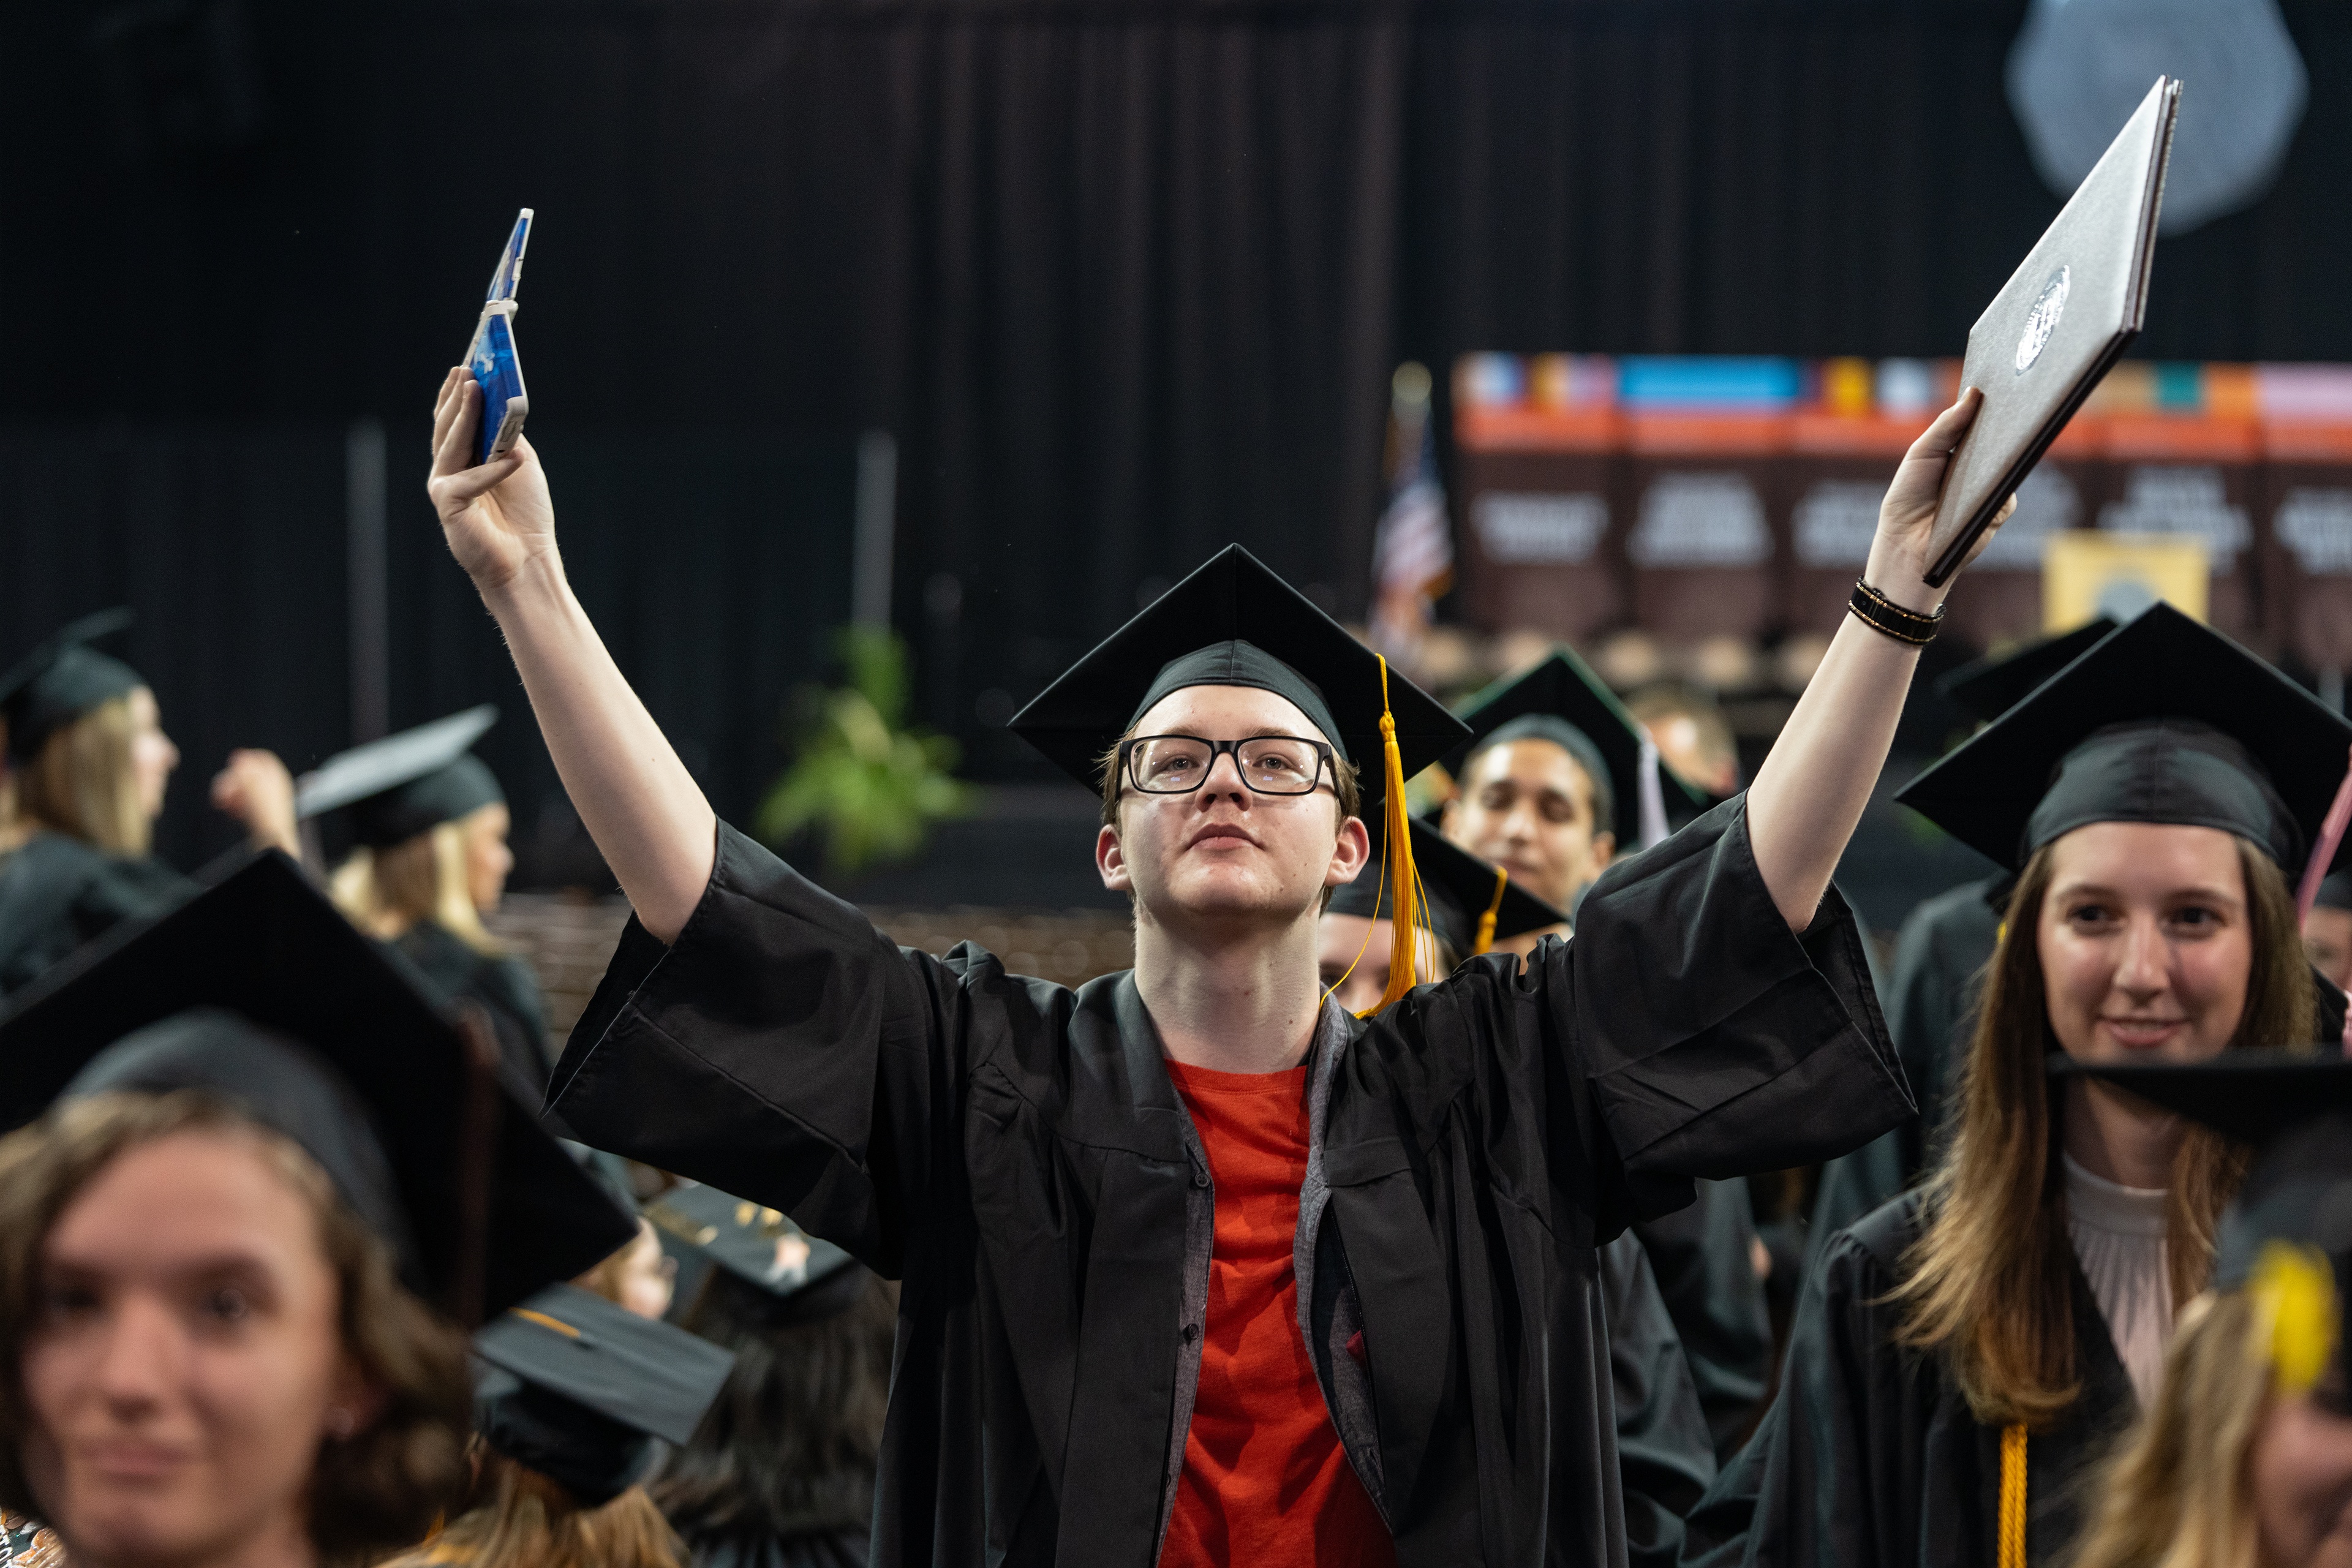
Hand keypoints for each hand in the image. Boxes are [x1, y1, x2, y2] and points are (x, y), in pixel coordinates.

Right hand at [211, 749, 299, 856]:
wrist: (271, 841)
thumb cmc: (266, 814)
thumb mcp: (253, 784)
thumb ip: (244, 768)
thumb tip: (238, 755)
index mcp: (277, 775)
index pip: (262, 757)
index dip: (245, 759)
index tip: (231, 765)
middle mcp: (274, 786)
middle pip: (247, 773)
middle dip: (230, 781)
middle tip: (222, 793)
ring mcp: (266, 800)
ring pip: (242, 789)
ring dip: (229, 794)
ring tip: (224, 805)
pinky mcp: (259, 814)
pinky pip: (242, 804)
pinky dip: (234, 806)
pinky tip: (231, 813)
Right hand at [428, 367, 558, 597]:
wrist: (527, 560)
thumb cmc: (524, 514)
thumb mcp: (519, 462)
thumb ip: (506, 435)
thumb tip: (500, 403)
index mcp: (464, 460)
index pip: (454, 420)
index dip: (457, 393)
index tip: (465, 366)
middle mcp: (448, 471)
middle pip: (447, 427)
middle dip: (457, 397)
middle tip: (467, 371)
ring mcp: (445, 487)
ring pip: (450, 444)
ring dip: (464, 416)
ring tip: (476, 390)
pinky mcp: (449, 506)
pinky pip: (469, 479)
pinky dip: (494, 469)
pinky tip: (513, 458)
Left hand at [1865, 388, 2018, 611]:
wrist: (1906, 547)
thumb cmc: (1907, 499)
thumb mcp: (1921, 455)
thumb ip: (1946, 426)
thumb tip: (1973, 394)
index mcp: (1960, 450)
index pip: (1982, 421)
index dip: (1991, 402)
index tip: (2001, 377)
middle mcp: (1980, 467)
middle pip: (2002, 437)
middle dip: (2009, 416)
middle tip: (2016, 391)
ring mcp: (1992, 488)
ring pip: (2011, 460)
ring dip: (2013, 442)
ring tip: (2014, 419)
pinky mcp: (1999, 508)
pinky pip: (2010, 487)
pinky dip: (2005, 477)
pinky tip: (2000, 465)